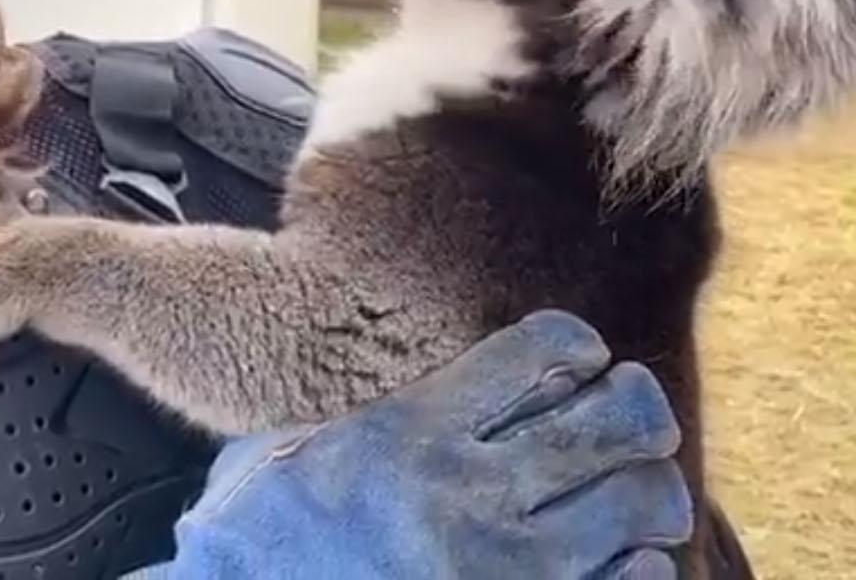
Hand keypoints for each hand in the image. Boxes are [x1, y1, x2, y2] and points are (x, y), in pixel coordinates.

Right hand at [156, 310, 691, 578]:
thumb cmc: (251, 545)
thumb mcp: (282, 451)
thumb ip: (364, 420)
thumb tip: (433, 398)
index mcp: (409, 432)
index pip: (540, 351)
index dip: (574, 344)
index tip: (578, 357)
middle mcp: (469, 495)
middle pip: (616, 422)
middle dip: (639, 407)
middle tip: (633, 413)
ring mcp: (506, 572)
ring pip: (642, 505)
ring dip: (649, 490)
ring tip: (634, 491)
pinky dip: (643, 566)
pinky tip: (623, 559)